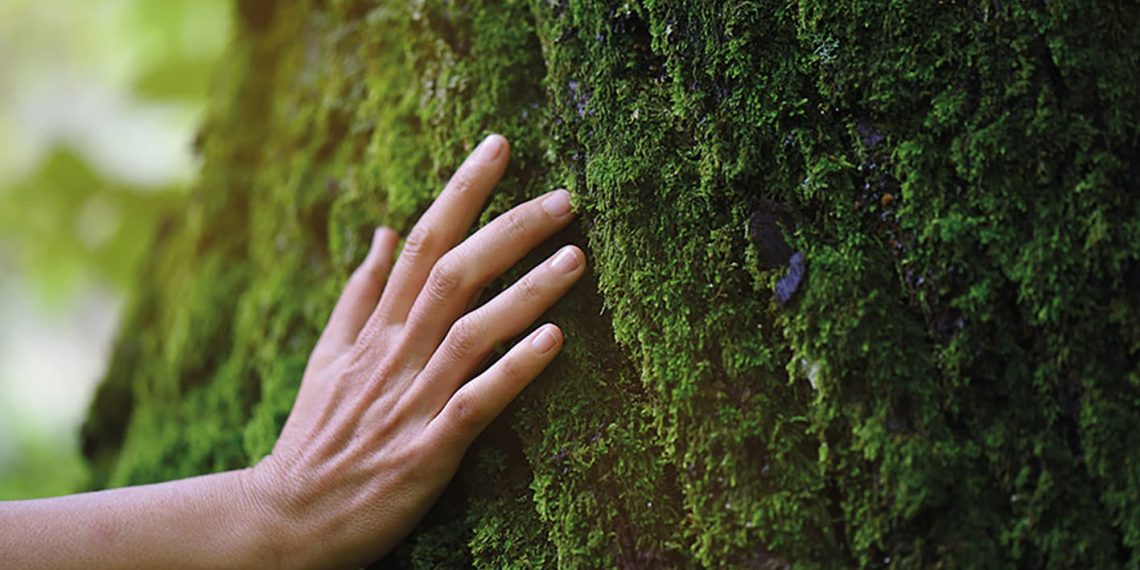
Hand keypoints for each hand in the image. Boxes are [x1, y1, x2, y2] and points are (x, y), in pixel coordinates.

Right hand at [244, 134, 583, 567]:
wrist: (287, 519)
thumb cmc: (317, 437)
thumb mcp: (327, 357)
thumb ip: (359, 294)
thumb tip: (382, 232)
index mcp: (375, 329)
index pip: (422, 242)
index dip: (462, 192)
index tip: (499, 147)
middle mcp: (395, 355)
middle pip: (453, 274)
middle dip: (509, 229)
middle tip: (565, 198)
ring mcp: (410, 402)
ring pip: (470, 332)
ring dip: (525, 292)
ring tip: (576, 257)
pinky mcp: (426, 452)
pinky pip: (474, 403)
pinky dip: (513, 371)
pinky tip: (554, 341)